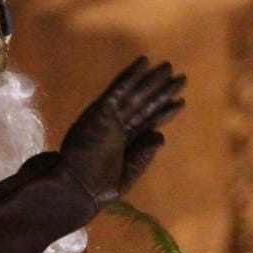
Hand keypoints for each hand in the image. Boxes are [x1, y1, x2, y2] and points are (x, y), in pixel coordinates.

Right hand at [58, 57, 185, 202]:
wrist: (71, 187)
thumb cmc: (95, 189)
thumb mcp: (125, 177)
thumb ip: (142, 157)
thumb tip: (160, 136)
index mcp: (124, 144)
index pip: (148, 123)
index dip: (164, 112)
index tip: (180, 101)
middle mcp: (118, 127)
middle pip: (145, 105)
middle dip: (162, 91)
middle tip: (181, 77)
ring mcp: (109, 117)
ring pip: (135, 94)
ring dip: (151, 80)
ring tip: (169, 67)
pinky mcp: (100, 110)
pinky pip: (118, 89)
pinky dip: (131, 75)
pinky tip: (143, 62)